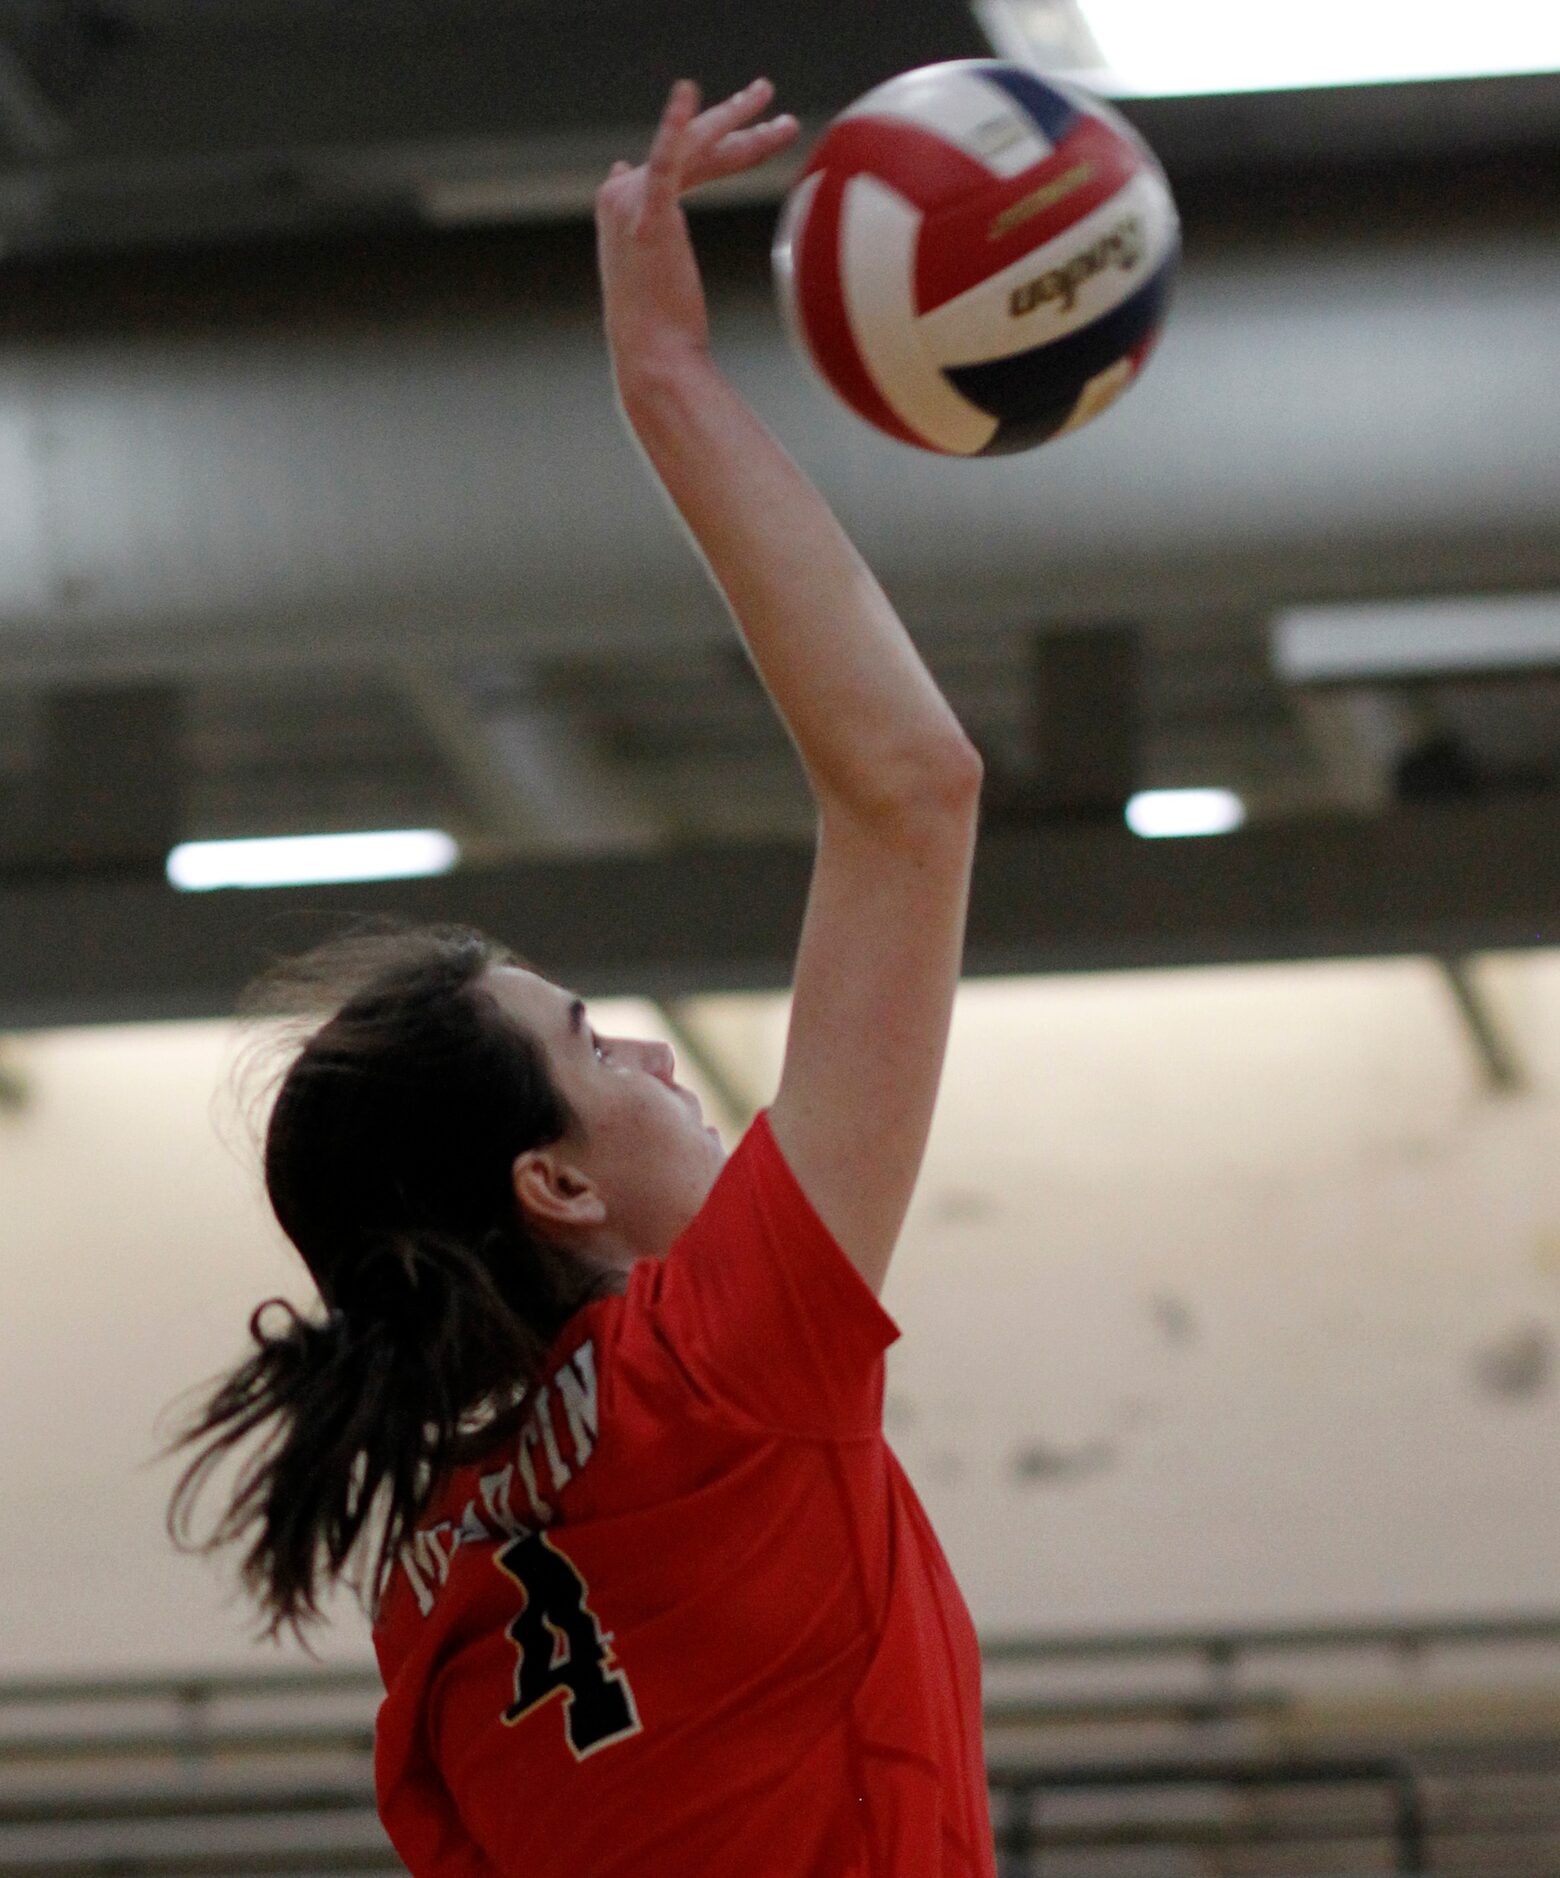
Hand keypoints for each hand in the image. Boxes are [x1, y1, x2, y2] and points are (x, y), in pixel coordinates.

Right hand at [596, 77, 799, 385]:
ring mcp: (630, 203)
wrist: (653, 357)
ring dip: (735, 121)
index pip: (676, 161)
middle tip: (765, 92)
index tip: (742, 127)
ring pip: (693, 148)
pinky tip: (689, 92)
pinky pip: (666, 160)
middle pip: (688, 146)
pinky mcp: (649, 216)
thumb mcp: (654, 270)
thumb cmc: (662, 329)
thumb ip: (651, 227)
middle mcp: (620, 195)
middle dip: (730, 116)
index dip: (713, 143)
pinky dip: (675, 125)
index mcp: (622, 206)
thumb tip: (632, 191)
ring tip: (767, 96)